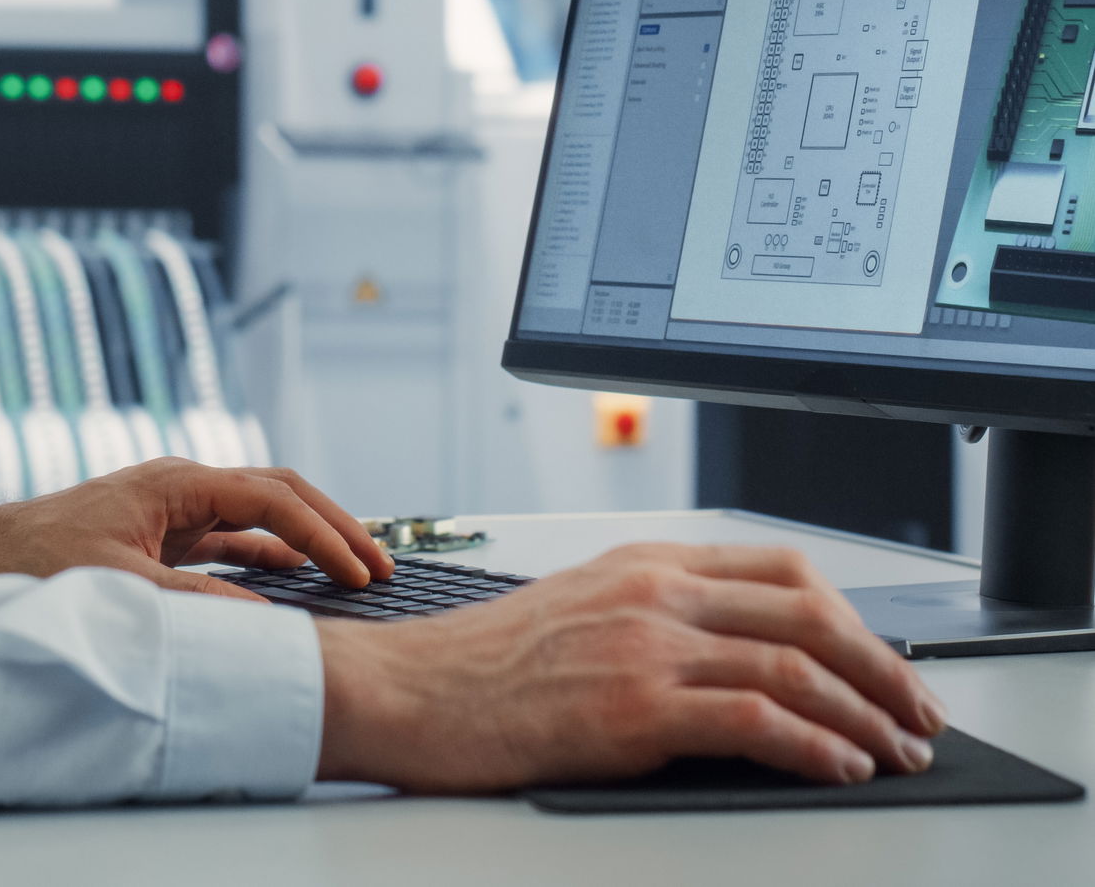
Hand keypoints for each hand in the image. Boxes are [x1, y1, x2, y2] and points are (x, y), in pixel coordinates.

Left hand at [0, 458, 392, 598]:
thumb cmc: (40, 562)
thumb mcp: (122, 587)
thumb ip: (197, 603)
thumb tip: (268, 617)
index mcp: (176, 483)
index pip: (271, 498)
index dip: (322, 533)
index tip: (359, 570)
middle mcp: (182, 486)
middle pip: (278, 493)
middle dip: (332, 525)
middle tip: (381, 564)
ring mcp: (175, 508)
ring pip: (261, 514)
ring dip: (308, 540)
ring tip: (356, 570)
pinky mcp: (164, 535)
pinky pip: (234, 538)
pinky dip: (272, 554)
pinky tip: (297, 577)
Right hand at [316, 542, 946, 791]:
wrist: (412, 690)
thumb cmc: (485, 663)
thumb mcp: (579, 610)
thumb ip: (655, 614)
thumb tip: (740, 658)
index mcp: (642, 561)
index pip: (779, 568)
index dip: (852, 615)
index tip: (883, 659)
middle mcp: (651, 590)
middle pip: (805, 611)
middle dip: (881, 666)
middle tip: (916, 711)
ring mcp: (643, 644)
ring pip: (793, 665)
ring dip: (864, 714)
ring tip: (895, 751)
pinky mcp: (632, 707)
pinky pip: (752, 718)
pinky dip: (813, 745)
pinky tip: (839, 767)